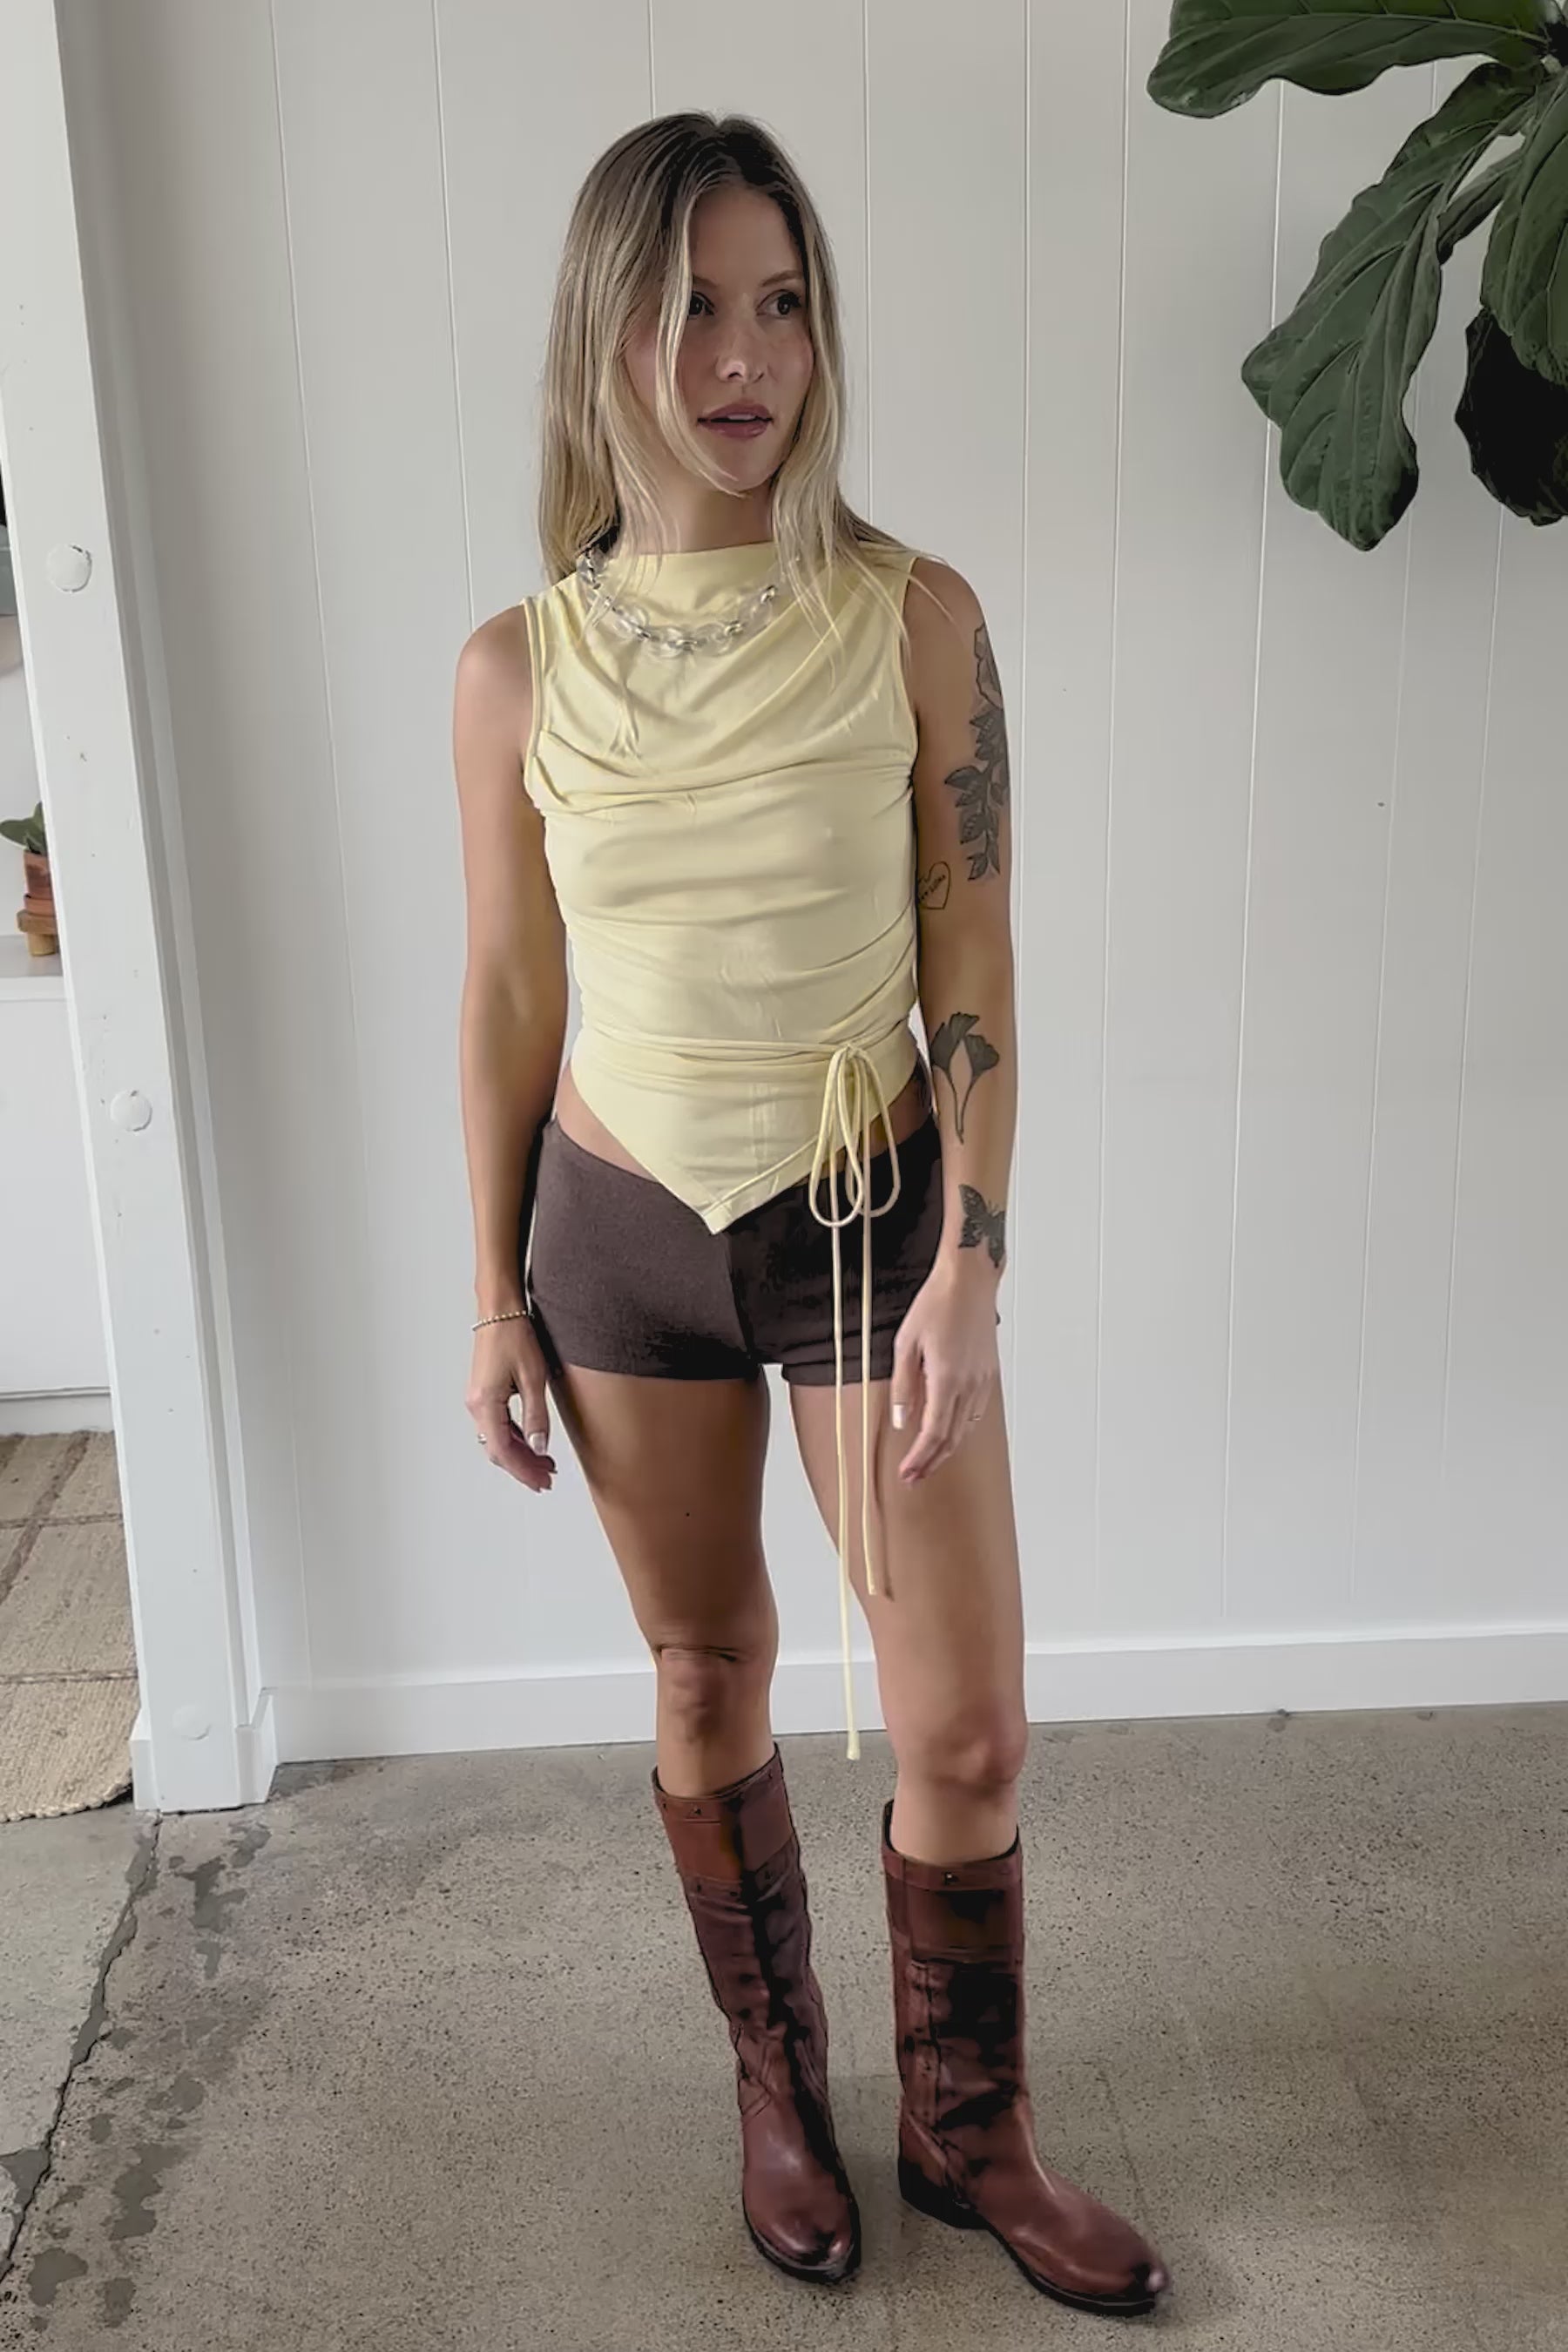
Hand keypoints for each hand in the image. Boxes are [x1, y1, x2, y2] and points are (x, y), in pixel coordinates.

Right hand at [466, 1314, 556, 1491]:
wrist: (500, 1310)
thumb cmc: (515, 1335)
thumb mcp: (533, 1378)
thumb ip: (536, 1416)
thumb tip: (540, 1448)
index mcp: (485, 1403)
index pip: (503, 1451)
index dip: (523, 1470)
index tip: (541, 1482)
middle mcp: (476, 1405)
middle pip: (498, 1449)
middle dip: (523, 1467)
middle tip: (547, 1479)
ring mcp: (478, 1400)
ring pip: (498, 1439)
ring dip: (521, 1454)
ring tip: (545, 1465)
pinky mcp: (484, 1393)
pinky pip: (498, 1425)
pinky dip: (515, 1438)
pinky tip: (532, 1443)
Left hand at [890, 1260, 999, 1483]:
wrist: (969, 1280)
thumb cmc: (937, 1303)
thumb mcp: (906, 1343)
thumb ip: (902, 1386)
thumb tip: (900, 1419)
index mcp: (946, 1380)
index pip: (933, 1434)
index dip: (919, 1459)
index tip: (907, 1473)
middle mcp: (969, 1385)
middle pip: (951, 1439)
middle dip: (932, 1462)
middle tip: (914, 1476)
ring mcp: (982, 1380)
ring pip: (965, 1428)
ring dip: (947, 1449)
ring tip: (928, 1458)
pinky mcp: (988, 1373)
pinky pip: (975, 1412)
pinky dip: (960, 1428)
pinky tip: (949, 1428)